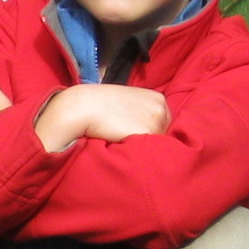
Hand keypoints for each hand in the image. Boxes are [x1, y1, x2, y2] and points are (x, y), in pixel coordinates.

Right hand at [36, 84, 168, 149]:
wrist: (84, 107)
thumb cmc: (100, 104)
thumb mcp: (126, 101)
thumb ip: (140, 112)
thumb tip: (143, 128)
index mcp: (157, 97)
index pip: (163, 122)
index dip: (147, 129)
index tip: (131, 128)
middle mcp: (161, 107)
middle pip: (164, 133)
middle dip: (149, 137)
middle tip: (125, 133)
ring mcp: (156, 120)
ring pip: (157, 144)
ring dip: (143, 146)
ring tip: (122, 137)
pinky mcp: (148, 133)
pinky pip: (149, 151)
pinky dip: (138, 151)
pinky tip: (122, 142)